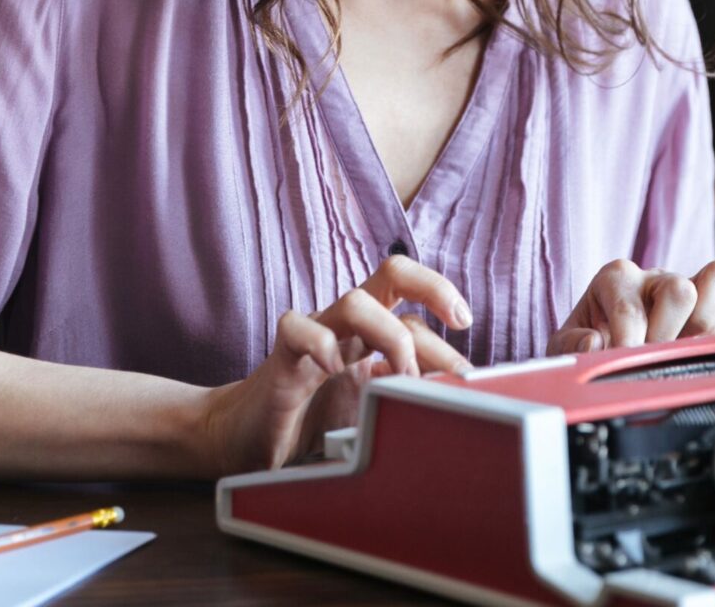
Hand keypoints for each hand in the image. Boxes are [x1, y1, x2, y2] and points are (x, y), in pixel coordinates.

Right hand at [197, 255, 472, 474]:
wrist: (244, 440)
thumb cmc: (312, 424)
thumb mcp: (373, 413)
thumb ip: (408, 402)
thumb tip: (459, 406)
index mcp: (370, 335)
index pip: (414, 308)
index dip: (448, 328)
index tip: (470, 356)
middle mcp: (346, 327)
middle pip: (391, 275)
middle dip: (433, 287)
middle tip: (460, 323)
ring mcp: (313, 338)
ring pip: (353, 301)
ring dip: (389, 334)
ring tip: (402, 376)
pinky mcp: (281, 359)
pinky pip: (297, 328)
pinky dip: (320, 343)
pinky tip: (335, 371)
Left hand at [546, 257, 714, 355]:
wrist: (608, 337)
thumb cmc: (590, 339)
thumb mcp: (565, 346)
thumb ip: (571, 346)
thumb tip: (594, 345)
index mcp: (616, 279)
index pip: (629, 310)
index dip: (629, 345)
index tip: (625, 365)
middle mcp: (655, 277)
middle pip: (678, 290)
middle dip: (669, 336)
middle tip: (656, 357)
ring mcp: (689, 284)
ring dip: (709, 319)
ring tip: (691, 344)